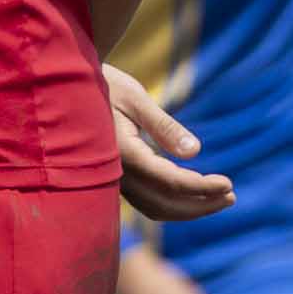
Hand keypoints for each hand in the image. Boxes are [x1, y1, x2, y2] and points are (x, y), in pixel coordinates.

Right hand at [110, 62, 233, 226]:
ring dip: (189, 208)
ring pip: (154, 208)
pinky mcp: (113, 179)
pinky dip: (172, 203)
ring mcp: (112, 180)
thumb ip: (164, 126)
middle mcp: (114, 174)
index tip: (230, 185)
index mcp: (121, 154)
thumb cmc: (100, 85)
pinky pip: (146, 201)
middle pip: (164, 204)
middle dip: (201, 204)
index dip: (202, 188)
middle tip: (232, 196)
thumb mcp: (134, 97)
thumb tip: (195, 152)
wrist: (61, 89)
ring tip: (221, 199)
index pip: (169, 182)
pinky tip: (194, 193)